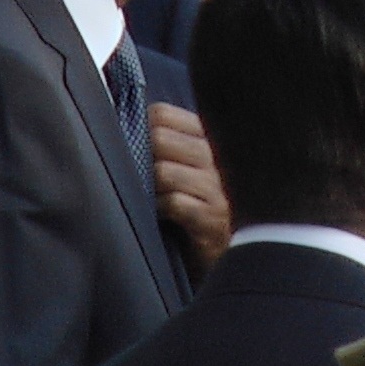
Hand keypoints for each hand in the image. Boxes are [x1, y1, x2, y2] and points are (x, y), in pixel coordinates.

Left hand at [151, 103, 231, 274]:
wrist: (235, 251)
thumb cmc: (205, 206)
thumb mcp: (194, 167)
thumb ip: (172, 144)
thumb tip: (129, 127)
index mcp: (209, 137)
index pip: (162, 114)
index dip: (142, 128)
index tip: (137, 145)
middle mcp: (216, 157)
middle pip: (158, 138)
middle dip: (141, 157)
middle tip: (141, 176)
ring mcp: (216, 189)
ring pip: (162, 171)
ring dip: (149, 187)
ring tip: (151, 198)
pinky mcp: (211, 219)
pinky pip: (173, 203)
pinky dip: (158, 209)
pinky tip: (160, 216)